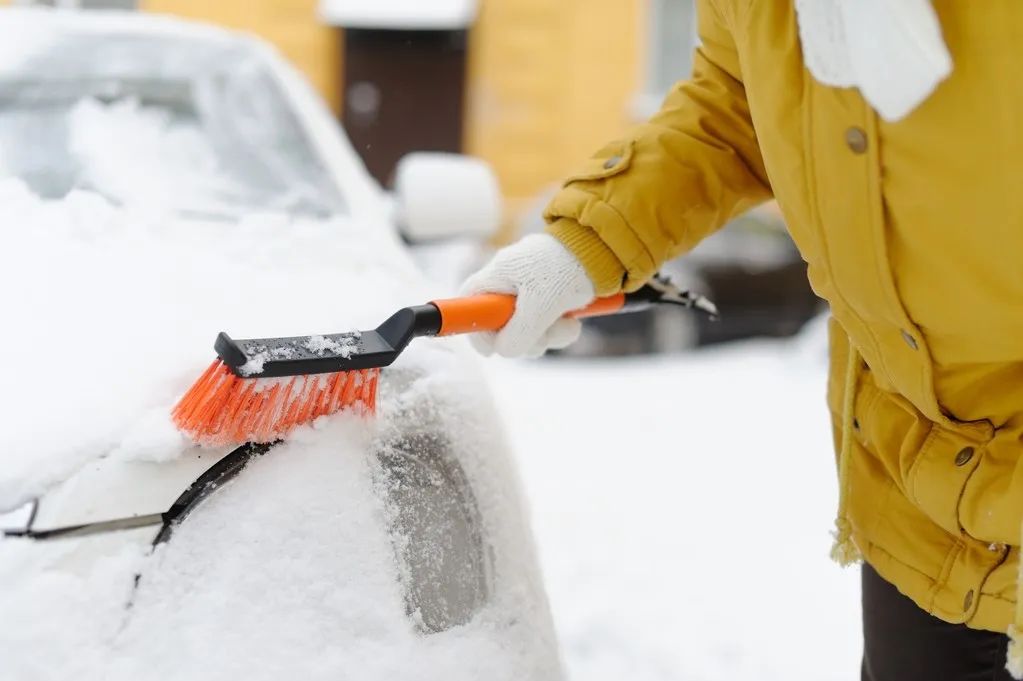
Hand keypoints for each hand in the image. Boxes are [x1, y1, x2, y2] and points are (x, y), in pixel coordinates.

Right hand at [459, 234, 595, 357]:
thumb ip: (519, 331)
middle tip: (541, 339)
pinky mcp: (550, 301)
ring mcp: (529, 293)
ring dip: (548, 336)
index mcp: (498, 275)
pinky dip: (559, 331)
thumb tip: (504, 351)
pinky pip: (546, 328)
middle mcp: (509, 284)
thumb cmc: (567, 267)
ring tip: (566, 324)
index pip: (467, 302)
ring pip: (527, 331)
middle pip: (499, 325)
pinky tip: (572, 322)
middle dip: (523, 340)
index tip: (490, 348)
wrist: (604, 249)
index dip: (473, 327)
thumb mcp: (541, 303)